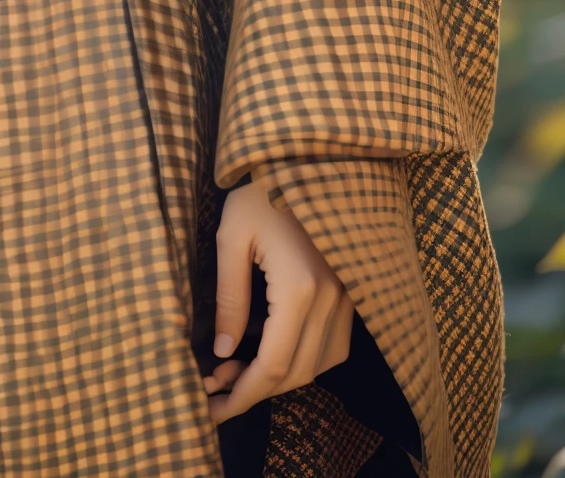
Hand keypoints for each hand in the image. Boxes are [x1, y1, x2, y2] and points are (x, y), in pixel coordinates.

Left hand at [201, 179, 353, 420]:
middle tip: (215, 395)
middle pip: (296, 373)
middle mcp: (333, 299)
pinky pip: (333, 345)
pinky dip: (303, 360)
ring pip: (318, 364)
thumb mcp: (231, 237)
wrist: (308, 155)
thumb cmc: (262, 189)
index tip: (212, 409)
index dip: (242, 395)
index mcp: (301, 288)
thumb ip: (229, 298)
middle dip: (254, 392)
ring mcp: (348, 295)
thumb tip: (222, 351)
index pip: (272, 365)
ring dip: (279, 379)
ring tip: (235, 372)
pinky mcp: (352, 290)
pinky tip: (270, 352)